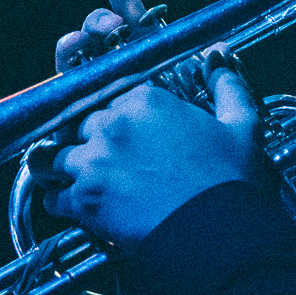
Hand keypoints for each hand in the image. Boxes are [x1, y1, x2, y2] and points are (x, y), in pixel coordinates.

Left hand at [39, 0, 263, 248]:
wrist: (219, 235)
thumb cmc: (230, 183)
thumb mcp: (241, 127)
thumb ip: (227, 87)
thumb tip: (219, 58)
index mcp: (148, 100)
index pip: (112, 96)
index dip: (115, 114)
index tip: (120, 129)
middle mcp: (115, 124)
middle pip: (79, 124)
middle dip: (86, 139)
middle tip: (99, 156)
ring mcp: (95, 161)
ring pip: (55, 156)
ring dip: (60, 166)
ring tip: (69, 177)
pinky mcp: (85, 198)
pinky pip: (54, 196)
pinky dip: (60, 201)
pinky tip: (71, 205)